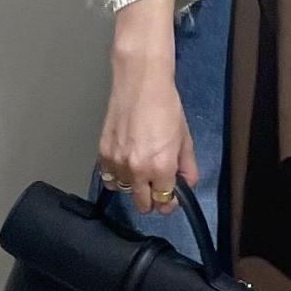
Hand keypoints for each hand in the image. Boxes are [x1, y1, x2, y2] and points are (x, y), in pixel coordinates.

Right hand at [98, 64, 198, 216]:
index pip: (165, 202)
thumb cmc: (165, 107)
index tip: (170, 197)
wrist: (140, 85)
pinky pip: (108, 179)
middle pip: (143, 205)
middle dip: (153, 200)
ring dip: (134, 188)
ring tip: (141, 173)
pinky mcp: (103, 154)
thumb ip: (187, 167)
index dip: (170, 202)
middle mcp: (138, 170)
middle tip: (157, 188)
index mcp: (161, 167)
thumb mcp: (184, 139)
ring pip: (125, 193)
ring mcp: (117, 163)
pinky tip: (125, 167)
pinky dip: (117, 177)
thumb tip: (186, 185)